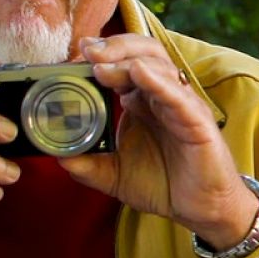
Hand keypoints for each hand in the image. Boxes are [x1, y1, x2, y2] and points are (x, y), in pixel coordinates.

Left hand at [62, 35, 258, 249]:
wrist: (201, 210)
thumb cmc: (165, 185)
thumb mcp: (115, 175)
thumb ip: (87, 165)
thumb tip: (57, 156)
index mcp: (143, 103)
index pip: (124, 65)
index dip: (102, 54)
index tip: (76, 53)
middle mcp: (163, 98)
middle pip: (144, 53)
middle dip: (115, 47)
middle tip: (86, 51)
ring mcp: (182, 107)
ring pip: (161, 67)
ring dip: (129, 60)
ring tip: (101, 65)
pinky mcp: (198, 123)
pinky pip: (179, 97)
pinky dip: (159, 82)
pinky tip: (139, 74)